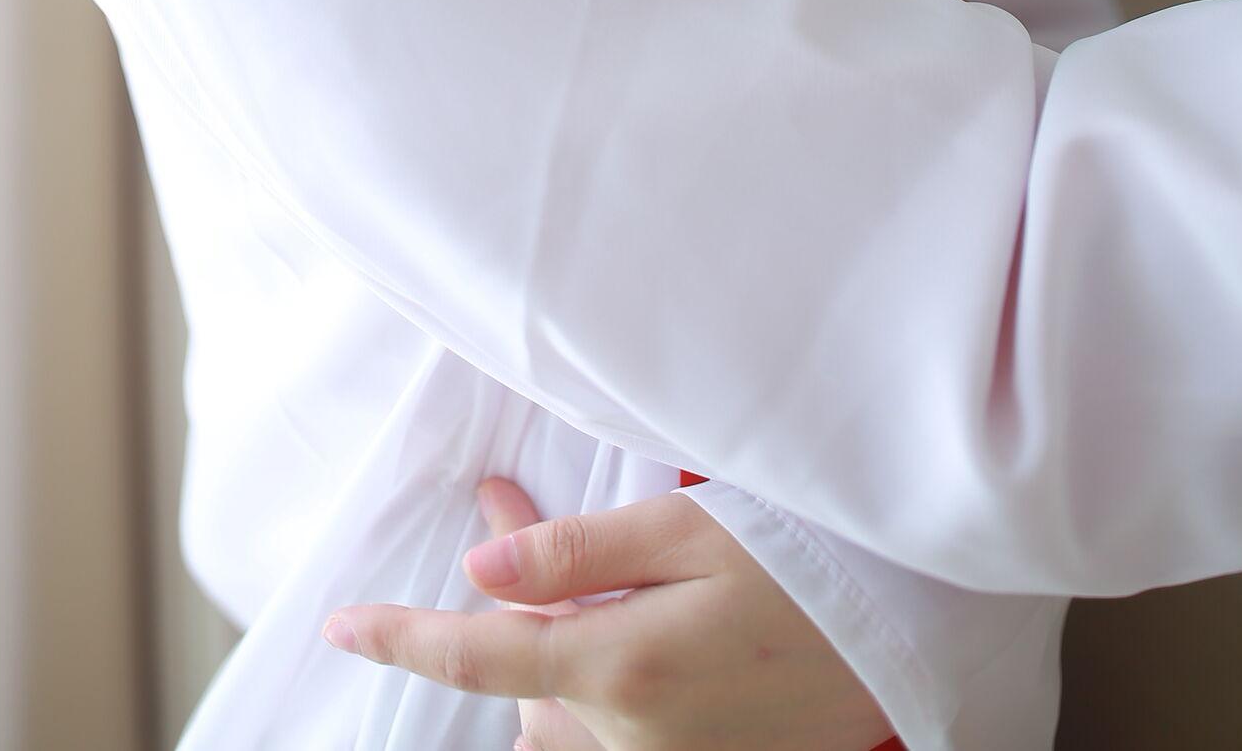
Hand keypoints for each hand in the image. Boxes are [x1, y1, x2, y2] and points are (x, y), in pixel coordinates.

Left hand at [321, 481, 899, 748]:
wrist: (898, 639)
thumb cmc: (800, 565)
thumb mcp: (690, 529)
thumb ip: (578, 550)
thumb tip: (481, 559)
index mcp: (620, 666)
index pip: (480, 653)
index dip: (403, 637)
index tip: (342, 625)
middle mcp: (629, 737)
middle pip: (522, 690)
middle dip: (511, 616)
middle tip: (515, 513)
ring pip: (559, 723)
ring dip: (555, 659)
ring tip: (602, 585)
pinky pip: (606, 743)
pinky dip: (593, 692)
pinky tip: (635, 638)